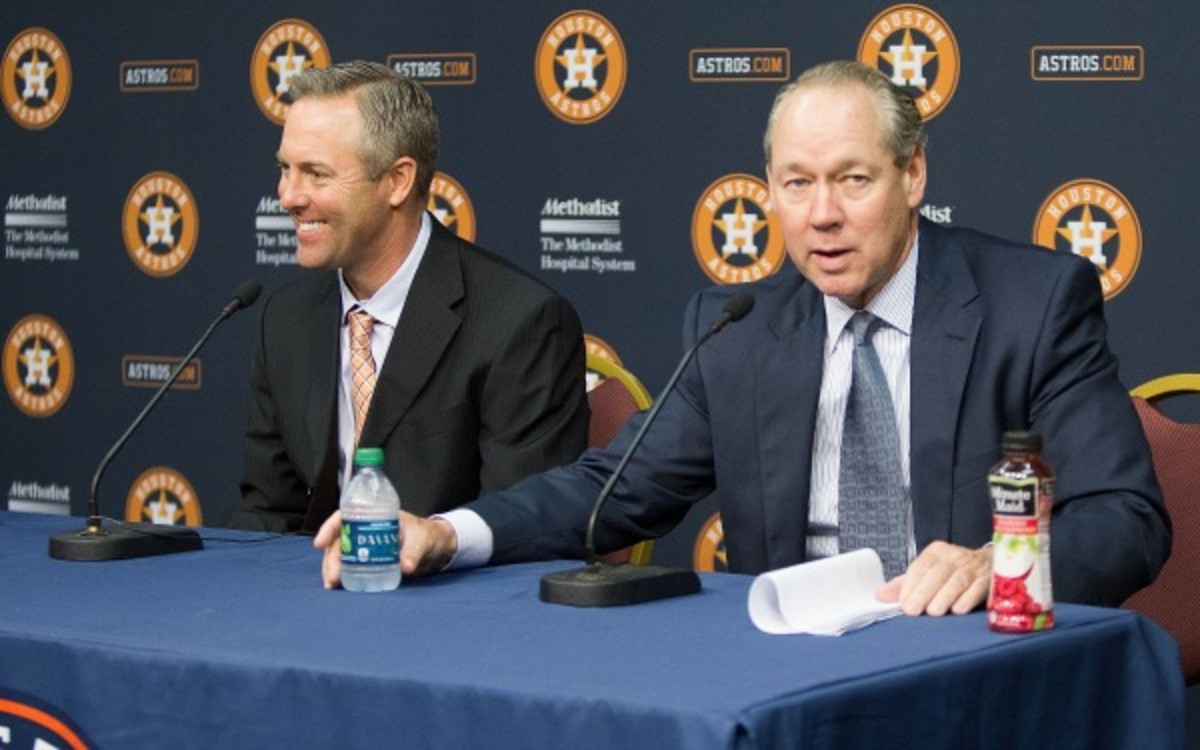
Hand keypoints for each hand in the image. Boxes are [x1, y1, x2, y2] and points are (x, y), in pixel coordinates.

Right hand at [313, 510, 458, 588]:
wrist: (437, 548)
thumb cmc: (429, 535)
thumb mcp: (422, 540)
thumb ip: (414, 552)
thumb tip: (405, 567)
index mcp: (374, 517)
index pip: (345, 517)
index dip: (329, 528)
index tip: (320, 544)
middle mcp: (365, 531)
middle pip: (339, 541)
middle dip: (331, 559)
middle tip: (332, 578)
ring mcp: (366, 547)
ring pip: (341, 556)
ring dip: (333, 569)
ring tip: (332, 585)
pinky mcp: (370, 562)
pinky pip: (351, 567)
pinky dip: (344, 576)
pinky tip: (340, 587)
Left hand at [875, 541, 991, 615]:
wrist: (991, 564)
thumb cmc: (952, 572)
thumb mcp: (928, 573)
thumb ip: (904, 584)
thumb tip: (879, 595)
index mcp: (936, 552)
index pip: (921, 566)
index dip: (911, 584)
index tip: (903, 602)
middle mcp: (955, 556)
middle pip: (938, 573)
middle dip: (924, 592)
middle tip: (914, 610)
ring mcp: (974, 566)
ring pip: (958, 580)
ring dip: (945, 596)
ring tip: (934, 611)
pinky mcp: (990, 579)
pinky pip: (979, 587)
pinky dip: (969, 598)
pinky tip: (959, 609)